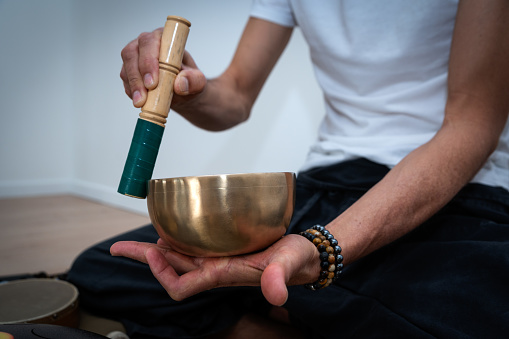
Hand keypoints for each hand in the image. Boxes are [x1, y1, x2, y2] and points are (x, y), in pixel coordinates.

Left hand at [110, 234, 319, 305]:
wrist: (303, 258)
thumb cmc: (295, 262)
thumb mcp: (289, 265)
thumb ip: (280, 278)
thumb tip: (276, 295)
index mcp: (224, 275)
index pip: (182, 286)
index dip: (162, 273)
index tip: (152, 251)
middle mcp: (216, 269)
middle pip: (171, 270)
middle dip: (143, 259)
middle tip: (116, 249)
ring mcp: (218, 260)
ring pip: (178, 257)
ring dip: (155, 250)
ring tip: (135, 241)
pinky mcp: (224, 249)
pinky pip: (193, 247)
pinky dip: (177, 240)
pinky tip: (171, 231)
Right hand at [120, 28, 205, 107]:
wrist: (184, 91)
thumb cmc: (190, 80)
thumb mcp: (199, 81)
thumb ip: (193, 80)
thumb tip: (180, 84)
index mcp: (163, 39)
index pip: (150, 42)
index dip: (149, 60)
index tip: (153, 82)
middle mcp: (145, 45)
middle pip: (131, 54)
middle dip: (137, 76)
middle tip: (145, 94)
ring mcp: (135, 58)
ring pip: (126, 68)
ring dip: (133, 86)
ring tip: (141, 102)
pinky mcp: (129, 72)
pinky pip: (125, 81)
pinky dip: (131, 92)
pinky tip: (140, 101)